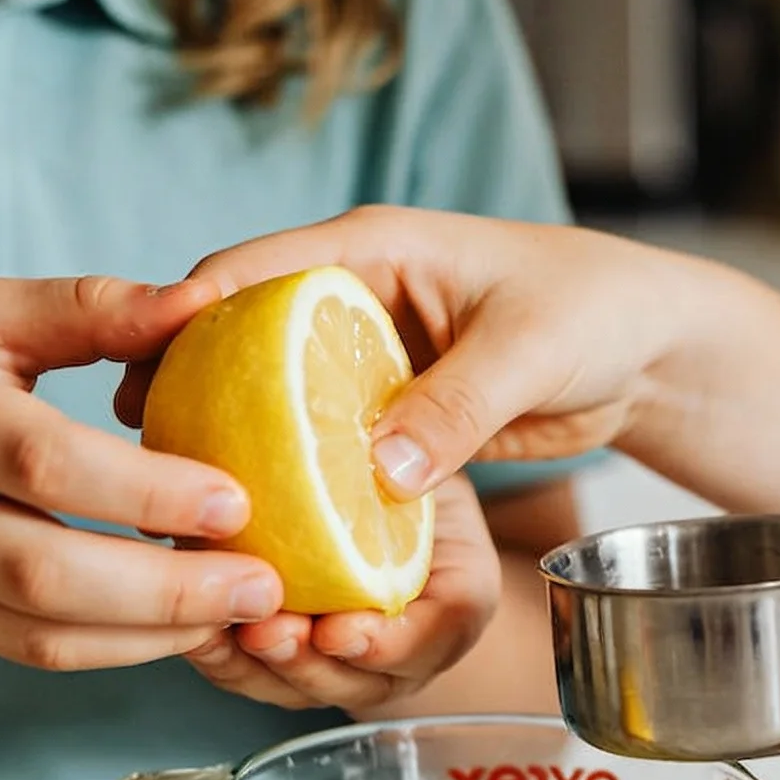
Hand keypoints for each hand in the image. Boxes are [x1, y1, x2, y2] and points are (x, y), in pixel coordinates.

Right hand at [0, 276, 284, 669]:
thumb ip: (88, 309)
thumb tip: (205, 301)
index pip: (38, 460)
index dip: (146, 491)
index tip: (239, 499)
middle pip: (40, 568)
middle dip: (166, 586)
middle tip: (266, 581)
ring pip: (37, 632)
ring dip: (154, 632)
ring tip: (243, 610)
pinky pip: (29, 654)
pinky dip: (117, 649)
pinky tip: (183, 626)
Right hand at [115, 206, 720, 496]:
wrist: (648, 350)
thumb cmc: (597, 314)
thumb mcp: (529, 352)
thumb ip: (457, 406)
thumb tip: (382, 472)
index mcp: (374, 250)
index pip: (252, 271)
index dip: (184, 317)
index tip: (131, 372)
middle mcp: (357, 297)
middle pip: (240, 340)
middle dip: (186, 392)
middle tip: (139, 459)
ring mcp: (368, 358)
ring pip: (273, 400)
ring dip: (233, 446)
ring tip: (180, 505)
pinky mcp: (389, 410)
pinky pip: (322, 444)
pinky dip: (293, 481)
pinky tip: (261, 529)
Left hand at [178, 471, 506, 711]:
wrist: (382, 490)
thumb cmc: (413, 469)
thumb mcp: (436, 448)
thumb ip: (426, 449)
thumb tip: (384, 443)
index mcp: (457, 600)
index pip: (439, 635)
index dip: (386, 643)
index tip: (338, 630)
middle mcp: (406, 650)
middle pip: (358, 681)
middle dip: (306, 663)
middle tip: (267, 632)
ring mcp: (346, 666)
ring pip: (298, 688)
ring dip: (253, 667)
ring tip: (215, 626)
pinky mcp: (290, 662)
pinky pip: (250, 675)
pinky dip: (217, 655)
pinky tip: (187, 625)